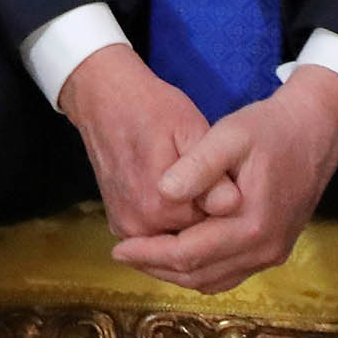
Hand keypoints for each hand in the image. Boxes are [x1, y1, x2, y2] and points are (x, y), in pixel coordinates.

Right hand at [58, 44, 211, 238]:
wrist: (104, 101)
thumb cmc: (152, 109)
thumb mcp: (191, 131)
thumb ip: (211, 173)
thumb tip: (233, 206)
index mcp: (163, 207)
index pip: (217, 225)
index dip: (224, 201)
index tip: (222, 176)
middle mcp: (141, 227)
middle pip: (195, 235)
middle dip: (207, 214)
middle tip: (207, 177)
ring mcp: (126, 229)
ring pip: (176, 236)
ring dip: (188, 219)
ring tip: (189, 183)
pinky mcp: (118, 225)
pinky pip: (157, 235)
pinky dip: (169, 222)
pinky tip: (171, 194)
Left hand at [108, 66, 337, 292]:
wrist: (317, 130)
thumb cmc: (271, 128)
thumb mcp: (230, 135)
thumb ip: (198, 165)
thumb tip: (162, 192)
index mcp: (251, 225)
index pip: (188, 254)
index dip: (149, 254)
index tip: (116, 248)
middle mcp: (265, 249)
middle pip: (198, 275)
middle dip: (156, 268)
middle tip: (122, 254)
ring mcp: (273, 254)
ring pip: (213, 280)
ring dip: (175, 273)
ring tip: (142, 255)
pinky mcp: (275, 249)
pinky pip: (229, 272)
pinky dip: (199, 269)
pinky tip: (175, 252)